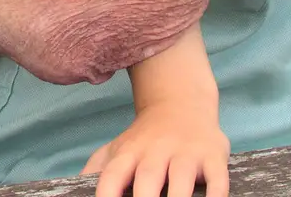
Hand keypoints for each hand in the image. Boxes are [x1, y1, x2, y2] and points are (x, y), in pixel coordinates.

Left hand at [84, 103, 229, 196]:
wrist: (182, 103)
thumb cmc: (145, 139)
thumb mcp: (118, 148)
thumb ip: (97, 170)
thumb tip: (72, 190)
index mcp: (129, 154)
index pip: (112, 176)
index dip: (106, 195)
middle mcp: (156, 152)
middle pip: (147, 178)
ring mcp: (186, 153)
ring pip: (181, 178)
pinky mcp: (213, 156)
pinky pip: (218, 179)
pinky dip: (217, 195)